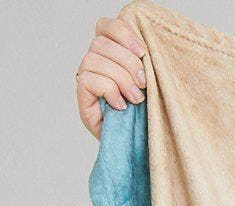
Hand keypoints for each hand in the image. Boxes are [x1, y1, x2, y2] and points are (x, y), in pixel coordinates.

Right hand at [78, 16, 147, 137]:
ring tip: (136, 99)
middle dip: (127, 62)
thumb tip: (147, 51)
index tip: (143, 51)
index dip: (122, 32)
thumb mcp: (152, 86)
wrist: (141, 149)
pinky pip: (88, 80)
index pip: (105, 26)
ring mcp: (86, 80)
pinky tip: (121, 106)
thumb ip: (145, 65)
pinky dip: (109, 90)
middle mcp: (95, 63)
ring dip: (120, 79)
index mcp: (111, 54)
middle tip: (143, 84)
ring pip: (93, 59)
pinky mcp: (83, 99)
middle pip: (100, 42)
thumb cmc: (148, 116)